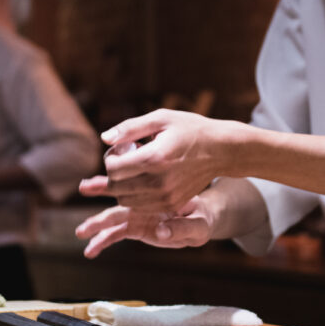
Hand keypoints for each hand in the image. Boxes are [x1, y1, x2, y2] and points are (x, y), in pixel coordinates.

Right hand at [75, 196, 211, 257]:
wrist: (201, 218)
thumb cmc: (202, 217)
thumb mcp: (199, 224)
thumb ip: (183, 227)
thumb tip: (161, 233)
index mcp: (157, 195)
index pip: (137, 189)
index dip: (122, 186)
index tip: (110, 186)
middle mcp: (143, 202)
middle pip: (119, 199)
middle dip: (102, 194)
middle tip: (84, 190)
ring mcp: (138, 214)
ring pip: (113, 217)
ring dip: (96, 224)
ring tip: (80, 232)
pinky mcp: (136, 227)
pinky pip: (116, 234)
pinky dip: (102, 241)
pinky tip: (90, 251)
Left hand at [79, 109, 246, 211]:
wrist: (220, 150)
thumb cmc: (189, 129)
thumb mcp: (161, 118)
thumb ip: (129, 128)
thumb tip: (104, 138)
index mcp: (154, 157)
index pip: (113, 168)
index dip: (110, 158)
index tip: (121, 149)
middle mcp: (159, 181)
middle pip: (116, 187)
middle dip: (113, 174)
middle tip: (126, 159)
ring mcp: (166, 196)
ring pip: (125, 200)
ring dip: (122, 187)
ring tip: (136, 170)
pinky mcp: (172, 204)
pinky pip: (140, 207)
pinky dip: (135, 196)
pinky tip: (145, 180)